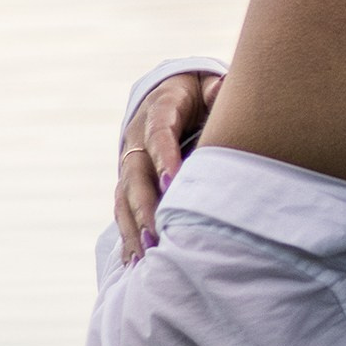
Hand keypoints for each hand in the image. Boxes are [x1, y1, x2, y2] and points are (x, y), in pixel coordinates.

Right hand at [115, 71, 223, 263]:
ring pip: (125, 199)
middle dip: (145, 207)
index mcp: (158, 112)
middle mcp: (137, 140)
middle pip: (136, 176)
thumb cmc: (195, 94)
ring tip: (145, 257)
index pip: (158, 135)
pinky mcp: (128, 182)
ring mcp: (130, 163)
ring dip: (133, 228)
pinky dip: (128, 235)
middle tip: (157, 236)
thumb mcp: (205, 84)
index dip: (164, 158)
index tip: (172, 182)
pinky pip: (123, 210)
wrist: (165, 95)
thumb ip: (214, 90)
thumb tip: (221, 90)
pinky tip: (133, 262)